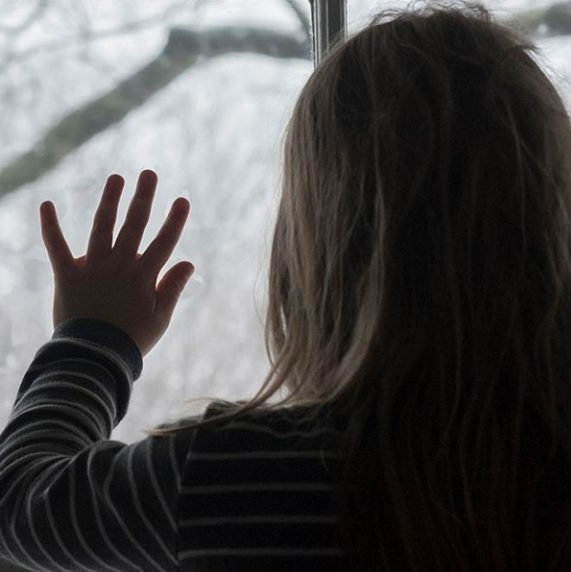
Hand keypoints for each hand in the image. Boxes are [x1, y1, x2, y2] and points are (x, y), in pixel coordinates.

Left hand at [39, 169, 193, 356]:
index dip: (174, 221)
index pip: (163, 243)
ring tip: (116, 178)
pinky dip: (50, 226)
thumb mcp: (161, 317)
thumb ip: (173, 287)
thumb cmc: (132, 339)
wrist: (94, 356)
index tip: (182, 200)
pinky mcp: (67, 275)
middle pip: (133, 226)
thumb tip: (189, 262)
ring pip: (102, 228)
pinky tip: (47, 204)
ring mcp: (92, 268)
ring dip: (109, 201)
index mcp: (143, 277)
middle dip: (143, 198)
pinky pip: (56, 247)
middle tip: (149, 174)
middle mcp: (119, 266)